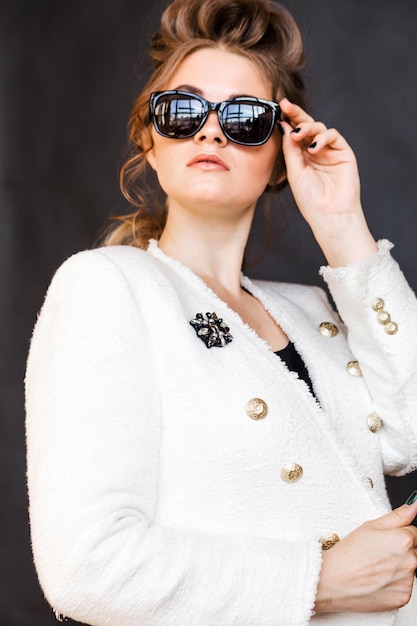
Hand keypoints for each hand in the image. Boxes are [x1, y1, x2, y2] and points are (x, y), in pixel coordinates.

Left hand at [279, 98, 376, 266]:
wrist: (329, 214)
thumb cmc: (310, 198)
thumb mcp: (294, 171)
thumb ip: (290, 149)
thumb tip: (284, 126)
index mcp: (300, 156)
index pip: (293, 133)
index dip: (287, 120)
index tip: (277, 108)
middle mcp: (315, 151)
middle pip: (306, 126)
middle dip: (296, 114)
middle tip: (286, 105)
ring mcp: (329, 150)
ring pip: (319, 128)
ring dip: (307, 127)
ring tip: (298, 135)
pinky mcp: (343, 152)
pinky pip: (333, 135)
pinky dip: (323, 137)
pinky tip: (314, 147)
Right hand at [314, 498, 416, 613]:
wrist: (334, 581)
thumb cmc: (349, 552)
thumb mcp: (370, 526)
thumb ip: (398, 515)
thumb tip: (414, 505)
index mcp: (404, 540)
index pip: (414, 532)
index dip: (397, 534)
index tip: (384, 540)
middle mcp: (411, 561)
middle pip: (414, 551)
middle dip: (400, 551)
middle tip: (378, 553)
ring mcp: (408, 582)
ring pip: (409, 569)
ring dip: (398, 567)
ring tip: (375, 567)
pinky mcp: (403, 598)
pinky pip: (404, 587)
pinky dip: (393, 584)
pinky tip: (377, 580)